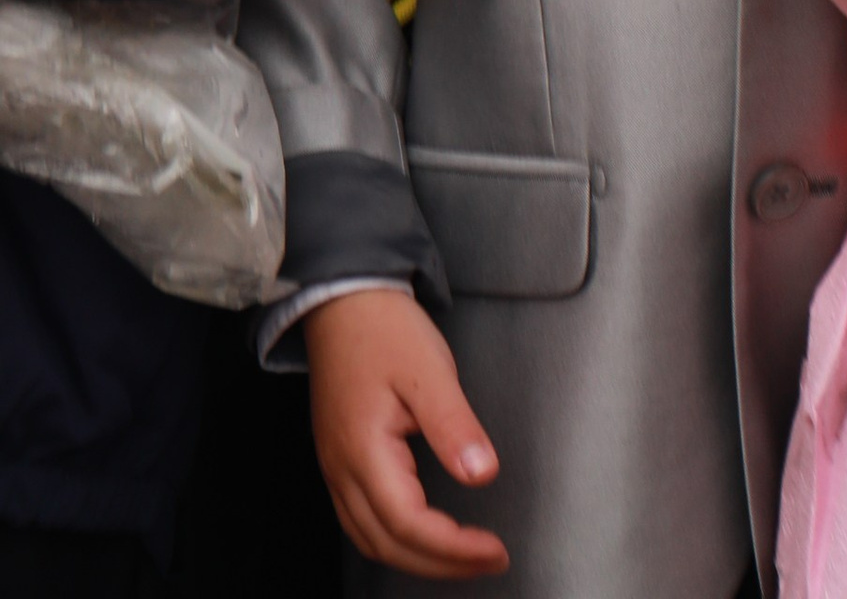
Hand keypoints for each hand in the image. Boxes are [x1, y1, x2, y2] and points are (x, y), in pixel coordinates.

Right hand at [306, 288, 505, 577]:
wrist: (342, 298)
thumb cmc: (384, 329)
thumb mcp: (429, 370)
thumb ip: (454, 426)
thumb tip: (482, 475)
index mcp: (364, 452)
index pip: (410, 524)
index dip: (454, 547)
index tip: (495, 549)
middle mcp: (343, 470)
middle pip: (388, 544)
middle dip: (441, 564)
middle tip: (489, 562)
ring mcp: (336, 467)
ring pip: (371, 539)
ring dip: (417, 558)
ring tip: (463, 557)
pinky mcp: (339, 458)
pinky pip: (362, 520)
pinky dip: (396, 539)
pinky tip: (422, 534)